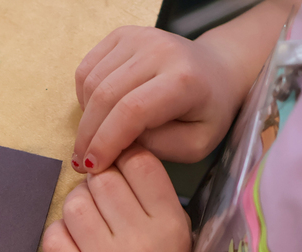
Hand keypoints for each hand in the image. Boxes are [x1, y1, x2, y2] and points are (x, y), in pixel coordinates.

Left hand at [43, 146, 194, 251]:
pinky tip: (72, 247)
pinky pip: (53, 238)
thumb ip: (151, 198)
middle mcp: (141, 242)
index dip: (122, 161)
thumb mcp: (177, 236)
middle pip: (101, 180)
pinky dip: (58, 236)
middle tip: (100, 207)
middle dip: (95, 186)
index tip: (117, 176)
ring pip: (74, 205)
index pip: (139, 163)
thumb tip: (113, 153)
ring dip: (75, 210)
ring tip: (86, 228)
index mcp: (171, 225)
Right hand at [72, 26, 246, 173]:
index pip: (131, 111)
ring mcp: (139, 38)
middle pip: (105, 96)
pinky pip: (86, 70)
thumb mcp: (194, 145)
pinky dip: (84, 97)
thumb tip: (117, 145)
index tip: (93, 167)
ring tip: (96, 136)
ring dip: (86, 118)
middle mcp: (160, 50)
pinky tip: (99, 111)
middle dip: (87, 135)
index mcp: (184, 79)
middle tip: (83, 161)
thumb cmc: (207, 112)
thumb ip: (155, 149)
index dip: (105, 142)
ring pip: (90, 83)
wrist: (217, 71)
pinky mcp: (123, 35)